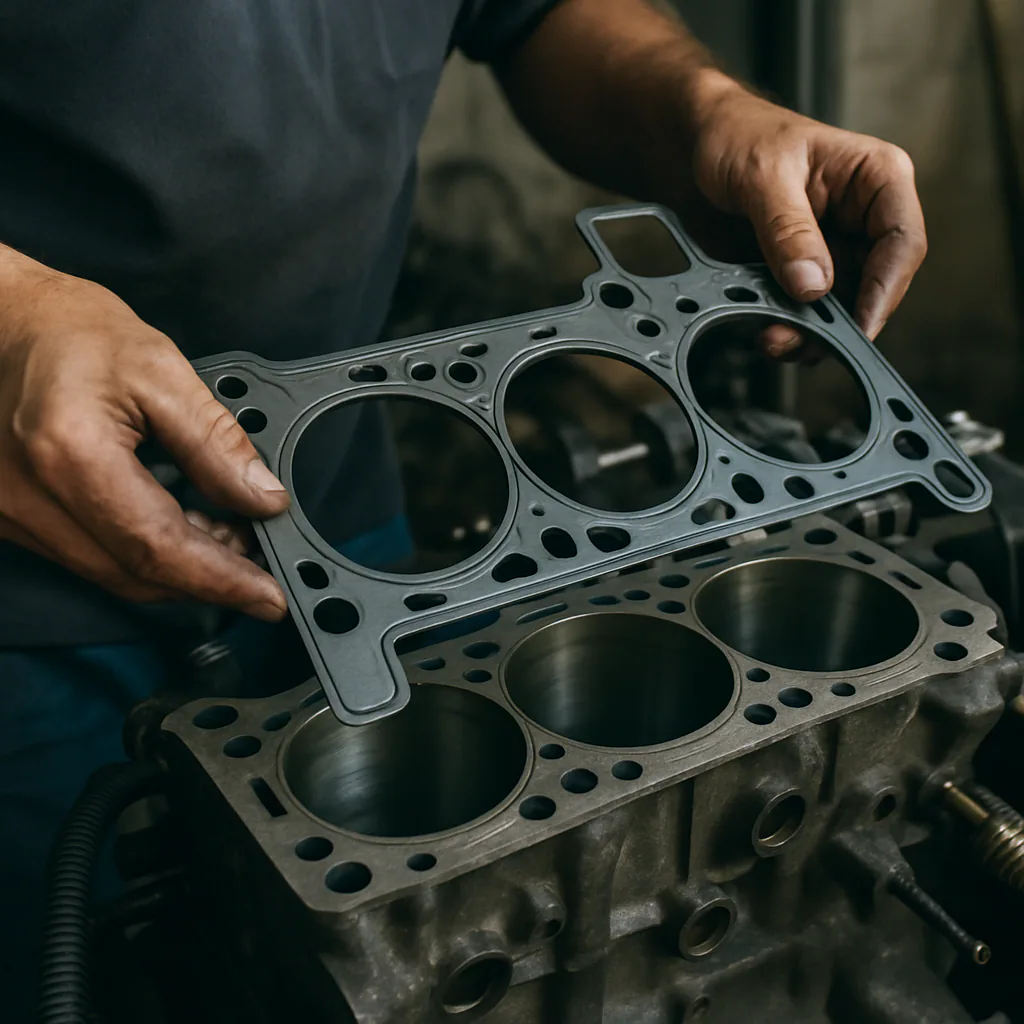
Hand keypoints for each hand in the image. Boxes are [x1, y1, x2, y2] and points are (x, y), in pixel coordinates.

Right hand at [0, 247, 289, 618]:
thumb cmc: (67, 331)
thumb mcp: (159, 368)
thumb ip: (214, 441)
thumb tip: (262, 497)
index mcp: (68, 454)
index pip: (158, 545)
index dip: (222, 580)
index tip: (270, 598)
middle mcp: (30, 498)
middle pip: (136, 574)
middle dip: (207, 577)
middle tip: (257, 553)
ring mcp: (12, 514)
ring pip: (113, 574)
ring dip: (177, 568)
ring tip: (226, 533)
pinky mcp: (12, 518)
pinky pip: (89, 557)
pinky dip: (141, 554)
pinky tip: (178, 526)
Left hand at [690, 77, 926, 353]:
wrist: (695, 147)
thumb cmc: (738, 137)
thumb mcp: (762, 176)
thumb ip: (788, 230)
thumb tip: (813, 284)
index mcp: (875, 179)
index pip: (902, 242)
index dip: (884, 291)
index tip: (858, 326)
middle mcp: (862, 219)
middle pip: (873, 287)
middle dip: (839, 322)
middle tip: (803, 341)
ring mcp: (832, 250)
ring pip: (839, 309)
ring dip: (809, 333)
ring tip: (773, 339)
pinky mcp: (799, 273)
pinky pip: (804, 313)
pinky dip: (787, 329)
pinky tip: (764, 331)